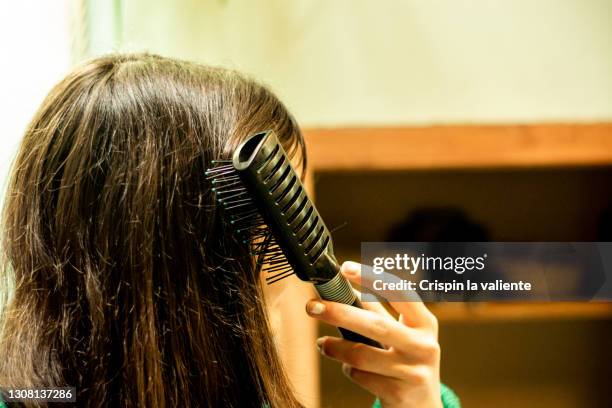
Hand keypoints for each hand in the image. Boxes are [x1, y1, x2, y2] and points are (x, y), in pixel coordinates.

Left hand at [306, 261, 441, 407]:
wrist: (423, 407)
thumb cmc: (407, 362)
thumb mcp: (402, 335)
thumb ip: (379, 313)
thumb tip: (346, 286)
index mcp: (425, 324)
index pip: (401, 293)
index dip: (373, 277)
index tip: (345, 268)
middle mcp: (425, 346)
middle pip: (377, 325)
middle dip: (339, 313)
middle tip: (312, 306)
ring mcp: (414, 372)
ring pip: (362, 355)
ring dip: (335, 347)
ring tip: (322, 344)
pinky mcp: (399, 394)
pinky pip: (360, 376)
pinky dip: (348, 370)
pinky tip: (348, 368)